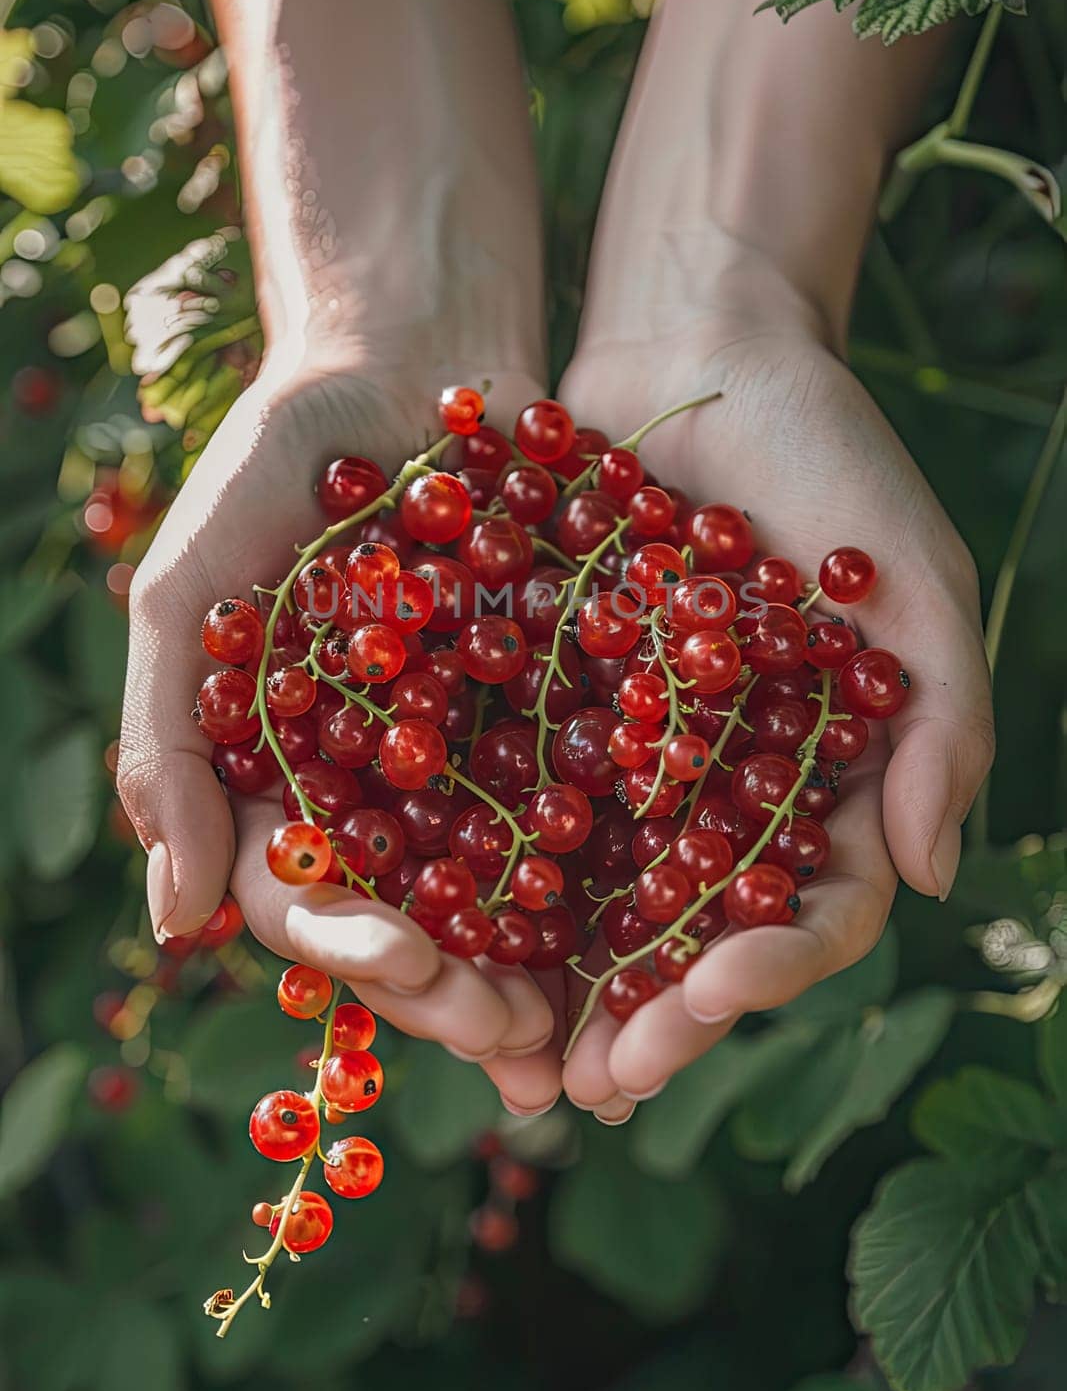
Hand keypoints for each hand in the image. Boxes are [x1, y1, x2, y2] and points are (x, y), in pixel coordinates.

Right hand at [118, 356, 560, 1113]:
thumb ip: (167, 743)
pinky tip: (661, 921)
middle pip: (410, 915)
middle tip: (517, 1036)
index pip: (303, 893)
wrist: (408, 354)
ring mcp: (466, 753)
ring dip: (538, 963)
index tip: (409, 962)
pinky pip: (585, 800)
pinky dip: (614, 864)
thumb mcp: (191, 589)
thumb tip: (168, 920)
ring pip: (501, 887)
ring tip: (586, 1028)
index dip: (352, 942)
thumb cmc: (277, 465)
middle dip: (456, 985)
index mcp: (280, 775)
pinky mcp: (552, 708)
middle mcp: (373, 785)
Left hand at [556, 269, 993, 1119]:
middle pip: (696, 928)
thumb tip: (924, 876)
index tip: (708, 998)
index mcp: (831, 773)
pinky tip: (444, 928)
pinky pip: (524, 800)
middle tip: (597, 1085)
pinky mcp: (558, 702)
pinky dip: (492, 870)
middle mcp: (732, 783)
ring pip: (603, 893)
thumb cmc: (829, 454)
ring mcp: (642, 750)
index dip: (767, 966)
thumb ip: (939, 724)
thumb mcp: (910, 580)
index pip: (813, 907)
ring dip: (564, 981)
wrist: (700, 350)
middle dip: (655, 1010)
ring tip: (519, 1057)